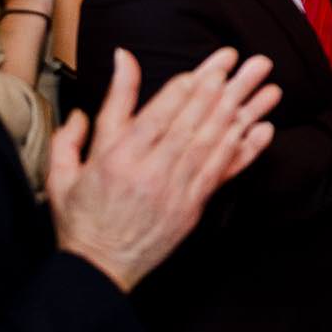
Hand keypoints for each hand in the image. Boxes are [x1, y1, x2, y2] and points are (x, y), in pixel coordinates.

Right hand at [49, 48, 279, 290]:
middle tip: (250, 62)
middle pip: (192, 122)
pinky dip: (244, 149)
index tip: (210, 66)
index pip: (157, 115)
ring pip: (213, 143)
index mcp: (116, 158)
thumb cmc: (80, 216)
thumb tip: (100, 89)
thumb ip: (79, 126)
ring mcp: (175, 190)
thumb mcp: (63, 169)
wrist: (98, 269)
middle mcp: (149, 171)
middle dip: (224, 89)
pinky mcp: (192, 207)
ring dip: (243, 112)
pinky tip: (262, 128)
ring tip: (267, 87)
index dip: (187, 88)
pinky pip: (222, 172)